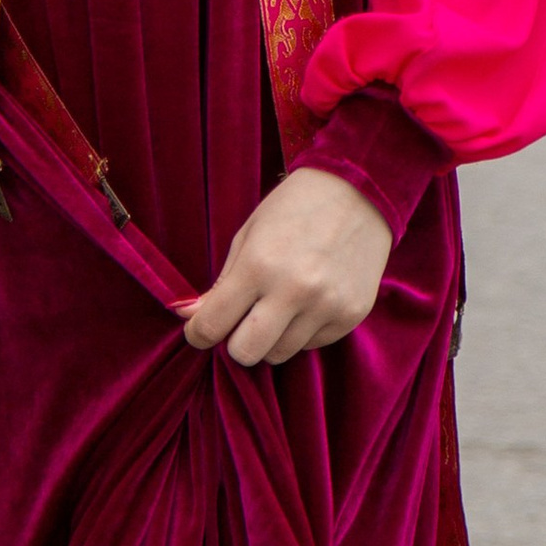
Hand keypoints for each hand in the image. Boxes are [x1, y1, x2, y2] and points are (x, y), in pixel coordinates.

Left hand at [183, 165, 392, 366]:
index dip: (198, 334)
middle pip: (246, 353)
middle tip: (240, 324)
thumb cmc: (294, 208)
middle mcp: (294, 290)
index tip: (200, 330)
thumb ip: (220, 283)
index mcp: (258, 265)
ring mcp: (326, 305)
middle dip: (235, 343)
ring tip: (279, 306)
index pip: (213, 325)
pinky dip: (302, 332)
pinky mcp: (351, 315)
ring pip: (280, 354)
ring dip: (271, 338)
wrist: (359, 191)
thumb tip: (187, 315)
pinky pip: (312, 345)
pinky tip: (308, 302)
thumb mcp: (248, 236)